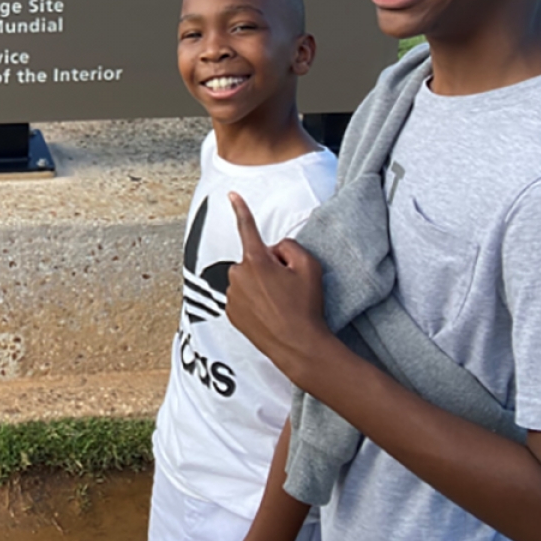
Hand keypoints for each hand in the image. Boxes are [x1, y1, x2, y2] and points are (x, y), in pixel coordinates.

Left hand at [224, 191, 330, 382]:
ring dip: (261, 285)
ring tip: (281, 304)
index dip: (241, 209)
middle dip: (268, 267)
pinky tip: (270, 314)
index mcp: (255, 260)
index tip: (231, 194)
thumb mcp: (310, 267)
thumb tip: (275, 249)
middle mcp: (238, 275)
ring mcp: (232, 296)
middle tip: (288, 288)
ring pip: (248, 279)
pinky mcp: (231, 313)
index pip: (247, 228)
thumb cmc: (305, 307)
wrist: (298, 346)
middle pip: (254, 259)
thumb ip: (290, 247)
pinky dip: (254, 301)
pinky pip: (243, 297)